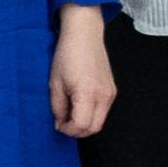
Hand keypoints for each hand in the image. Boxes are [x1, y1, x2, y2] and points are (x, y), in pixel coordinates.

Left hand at [51, 8, 116, 139]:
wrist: (84, 35)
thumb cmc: (68, 54)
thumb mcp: (55, 83)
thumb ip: (58, 106)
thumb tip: (61, 121)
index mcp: (87, 93)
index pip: (81, 125)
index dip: (67, 129)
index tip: (58, 124)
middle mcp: (103, 96)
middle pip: (94, 128)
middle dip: (77, 131)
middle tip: (63, 123)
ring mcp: (110, 93)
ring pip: (100, 121)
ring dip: (85, 123)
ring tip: (70, 113)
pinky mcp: (112, 90)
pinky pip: (103, 111)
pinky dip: (91, 114)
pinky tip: (79, 105)